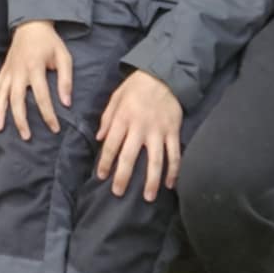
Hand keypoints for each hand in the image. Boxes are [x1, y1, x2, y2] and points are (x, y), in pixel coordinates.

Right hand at [0, 20, 73, 139]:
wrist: (31, 25)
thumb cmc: (50, 43)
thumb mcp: (64, 57)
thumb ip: (66, 80)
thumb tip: (66, 103)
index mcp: (35, 67)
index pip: (41, 95)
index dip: (48, 114)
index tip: (55, 129)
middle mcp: (18, 71)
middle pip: (16, 99)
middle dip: (20, 119)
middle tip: (26, 137)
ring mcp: (8, 72)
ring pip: (0, 95)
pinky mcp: (3, 72)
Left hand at [95, 70, 184, 200]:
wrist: (163, 74)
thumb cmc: (136, 86)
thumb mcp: (115, 97)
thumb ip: (107, 118)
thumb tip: (99, 138)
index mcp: (123, 118)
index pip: (111, 145)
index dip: (105, 163)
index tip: (101, 176)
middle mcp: (140, 127)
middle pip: (130, 157)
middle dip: (123, 177)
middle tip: (118, 193)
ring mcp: (159, 131)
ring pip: (156, 161)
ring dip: (152, 181)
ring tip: (148, 198)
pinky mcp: (173, 132)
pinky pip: (175, 154)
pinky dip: (174, 171)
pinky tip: (170, 184)